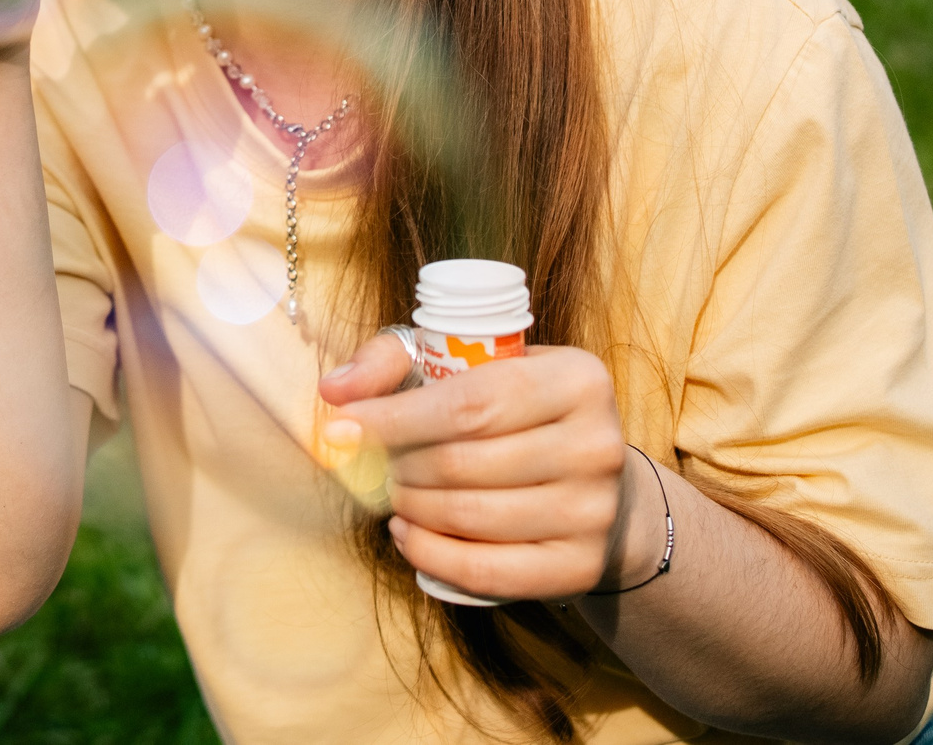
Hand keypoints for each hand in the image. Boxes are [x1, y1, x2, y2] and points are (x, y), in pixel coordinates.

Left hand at [318, 334, 639, 600]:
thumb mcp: (462, 364)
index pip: (468, 405)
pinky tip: (407, 533)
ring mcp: (594, 510)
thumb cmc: (509, 410)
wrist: (585, 479)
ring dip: (409, 507)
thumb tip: (334, 390)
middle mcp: (598, 443)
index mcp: (577, 378)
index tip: (341, 427)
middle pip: (463, 462)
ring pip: (471, 515)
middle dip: (399, 466)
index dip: (394, 419)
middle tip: (374, 465)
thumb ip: (391, 361)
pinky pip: (488, 570)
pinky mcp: (581, 565)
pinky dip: (431, 554)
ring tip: (392, 494)